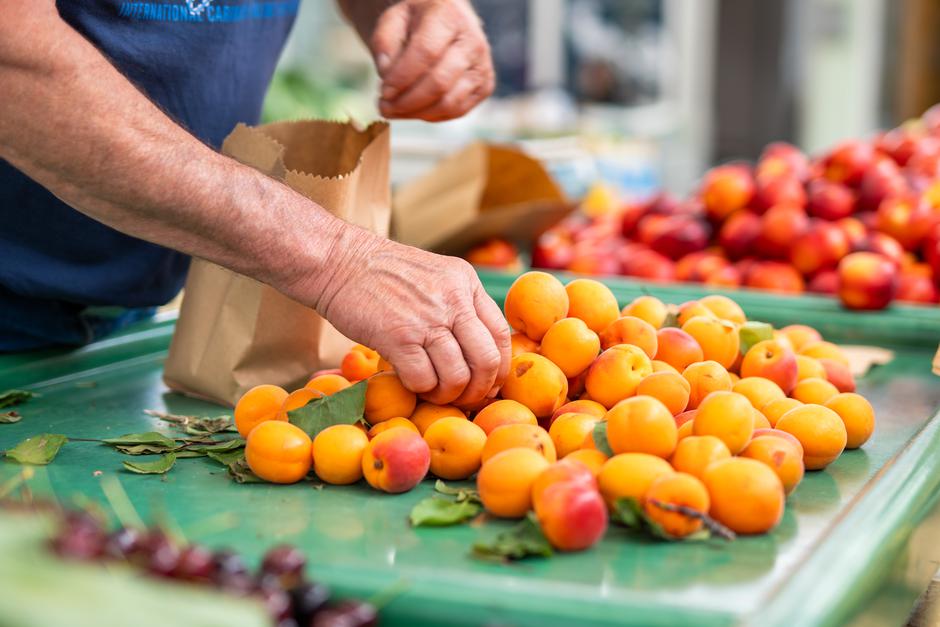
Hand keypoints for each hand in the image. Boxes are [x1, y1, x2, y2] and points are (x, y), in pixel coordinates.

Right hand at [314, 236, 510, 405]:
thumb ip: (458, 304)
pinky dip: (420, 389)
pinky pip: (423, 379)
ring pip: (457, 376)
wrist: (339, 261)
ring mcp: (426, 319)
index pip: (500, 333)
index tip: (489, 382)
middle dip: (480, 389)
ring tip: (433, 391)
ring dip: (447, 394)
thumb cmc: (383, 273)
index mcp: (466, 283)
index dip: (499, 367)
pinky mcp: (397, 337)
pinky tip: (411, 381)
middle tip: (465, 397)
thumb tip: (476, 353)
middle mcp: (453, 300)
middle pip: (486, 360)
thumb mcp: (435, 276)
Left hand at [370, 0, 494, 121]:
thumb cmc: (416, 23)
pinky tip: (413, 109)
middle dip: (407, 101)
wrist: (446, 24)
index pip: (426, 52)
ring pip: (449, 103)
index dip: (402, 77)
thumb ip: (385, 45)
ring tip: (394, 109)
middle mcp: (473, 41)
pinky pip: (456, 111)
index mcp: (449, 16)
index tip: (383, 91)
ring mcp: (482, 66)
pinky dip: (431, 116)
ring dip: (417, 113)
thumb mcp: (393, 20)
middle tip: (383, 107)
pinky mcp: (485, 87)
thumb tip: (387, 76)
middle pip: (439, 82)